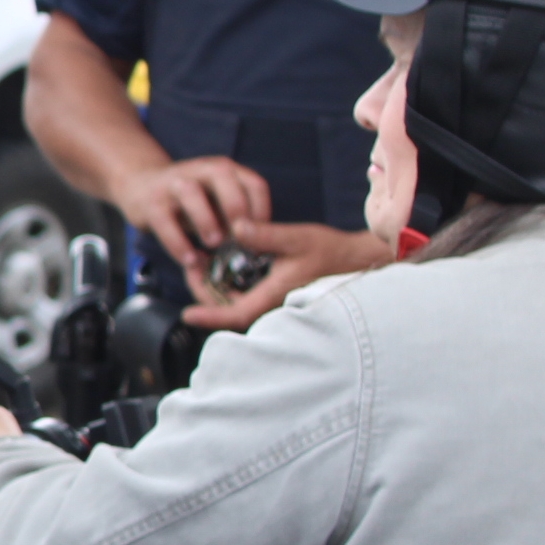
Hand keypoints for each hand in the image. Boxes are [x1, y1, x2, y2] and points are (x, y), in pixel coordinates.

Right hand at [119, 154, 269, 272]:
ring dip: (206, 220)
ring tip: (213, 245)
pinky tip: (189, 261)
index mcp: (224, 171)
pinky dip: (178, 243)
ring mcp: (174, 183)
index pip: (252, 182)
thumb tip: (256, 249)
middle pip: (223, 176)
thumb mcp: (217, 203)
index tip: (261, 237)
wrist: (141, 188)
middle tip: (241, 237)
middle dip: (236, 207)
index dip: (261, 210)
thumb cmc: (190, 202)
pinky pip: (165, 222)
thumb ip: (235, 220)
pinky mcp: (152, 202)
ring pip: (191, 193)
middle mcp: (200, 170)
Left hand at [182, 218, 389, 331]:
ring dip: (217, 290)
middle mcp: (274, 307)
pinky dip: (232, 288)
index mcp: (276, 296)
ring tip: (203, 264)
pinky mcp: (278, 300)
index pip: (236, 315)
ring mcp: (276, 306)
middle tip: (193, 267)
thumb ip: (265, 234)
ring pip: (237, 307)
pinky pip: (248, 300)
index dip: (211, 316)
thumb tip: (236, 228)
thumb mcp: (297, 238)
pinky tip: (226, 267)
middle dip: (207, 294)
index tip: (187, 315)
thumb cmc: (331, 252)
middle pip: (230, 313)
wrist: (357, 261)